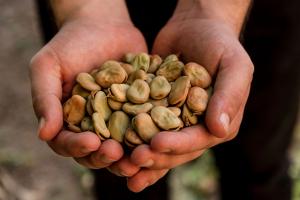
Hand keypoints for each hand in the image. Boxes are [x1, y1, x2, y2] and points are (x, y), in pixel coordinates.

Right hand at [30, 1, 146, 168]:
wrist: (103, 25)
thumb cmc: (70, 44)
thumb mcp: (48, 67)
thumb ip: (45, 99)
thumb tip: (44, 134)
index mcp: (69, 121)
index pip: (69, 143)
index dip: (78, 147)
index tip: (91, 142)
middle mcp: (95, 126)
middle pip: (98, 152)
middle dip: (107, 157)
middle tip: (117, 154)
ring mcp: (120, 120)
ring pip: (125, 147)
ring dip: (133, 156)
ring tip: (142, 156)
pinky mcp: (142, 110)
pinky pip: (149, 127)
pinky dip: (155, 135)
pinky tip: (164, 137)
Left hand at [108, 4, 253, 191]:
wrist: (196, 26)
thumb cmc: (220, 43)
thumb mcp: (234, 65)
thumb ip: (229, 95)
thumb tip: (220, 130)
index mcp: (218, 123)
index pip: (198, 140)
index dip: (178, 145)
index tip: (155, 144)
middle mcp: (196, 127)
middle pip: (175, 149)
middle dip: (154, 156)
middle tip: (132, 159)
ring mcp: (174, 120)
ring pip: (156, 143)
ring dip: (139, 156)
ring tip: (120, 164)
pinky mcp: (155, 109)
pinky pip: (142, 124)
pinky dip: (129, 136)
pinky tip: (113, 145)